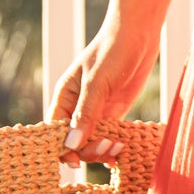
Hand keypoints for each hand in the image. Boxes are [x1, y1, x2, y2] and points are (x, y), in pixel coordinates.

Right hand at [49, 17, 160, 168]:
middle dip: (87, 150)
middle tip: (106, 149)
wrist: (139, 33)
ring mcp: (97, 110)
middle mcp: (77, 106)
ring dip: (102, 149)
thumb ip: (85, 114)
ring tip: (116, 148)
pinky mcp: (115, 111)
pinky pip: (109, 135)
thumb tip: (71, 145)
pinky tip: (120, 151)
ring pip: (92, 140)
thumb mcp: (97, 82)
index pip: (55, 130)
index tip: (76, 160)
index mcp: (64, 96)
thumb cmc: (112, 51)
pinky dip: (113, 145)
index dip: (62, 148)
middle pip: (74, 140)